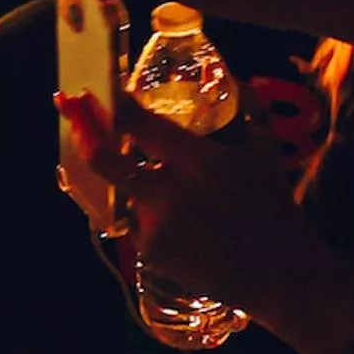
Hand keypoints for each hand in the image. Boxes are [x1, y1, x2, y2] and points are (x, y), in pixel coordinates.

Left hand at [56, 87, 331, 320]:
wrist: (276, 273)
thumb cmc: (273, 209)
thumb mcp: (263, 153)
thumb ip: (248, 111)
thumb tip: (238, 80)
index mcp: (195, 160)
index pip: (139, 124)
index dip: (113, 104)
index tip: (99, 90)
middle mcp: (169, 191)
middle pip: (104, 160)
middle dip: (84, 137)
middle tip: (76, 119)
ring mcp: (157, 224)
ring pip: (128, 195)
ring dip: (141, 191)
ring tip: (187, 209)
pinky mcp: (152, 253)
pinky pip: (139, 227)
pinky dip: (155, 223)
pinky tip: (189, 235)